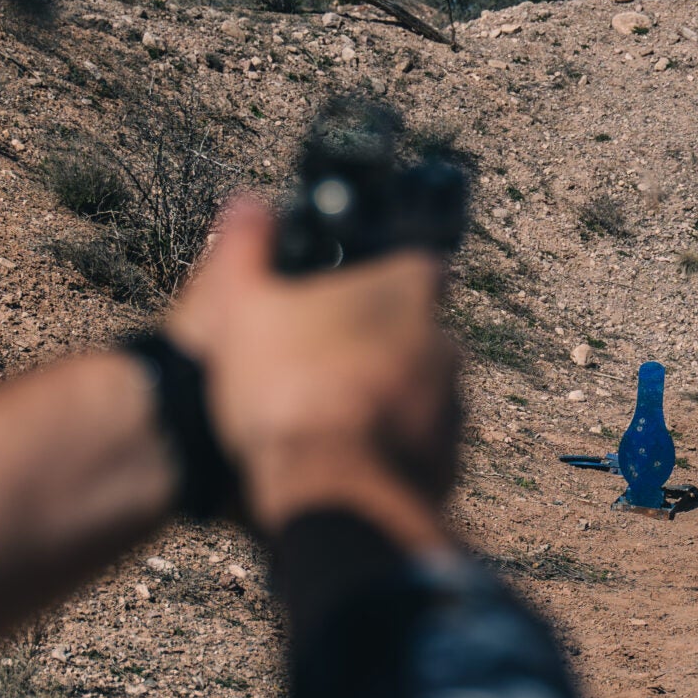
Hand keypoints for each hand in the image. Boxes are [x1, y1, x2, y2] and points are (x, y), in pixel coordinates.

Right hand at [166, 196, 460, 547]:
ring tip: (326, 417)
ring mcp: (453, 406)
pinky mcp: (448, 463)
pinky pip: (417, 445)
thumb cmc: (287, 392)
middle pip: (414, 329)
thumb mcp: (244, 306)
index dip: (378, 276)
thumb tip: (248, 202)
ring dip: (384, 398)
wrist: (332, 495)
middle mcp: (445, 343)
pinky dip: (388, 448)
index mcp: (407, 291)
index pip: (413, 263)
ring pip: (418, 390)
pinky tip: (343, 460)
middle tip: (321, 362)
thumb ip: (247, 247)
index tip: (344, 292)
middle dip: (377, 342)